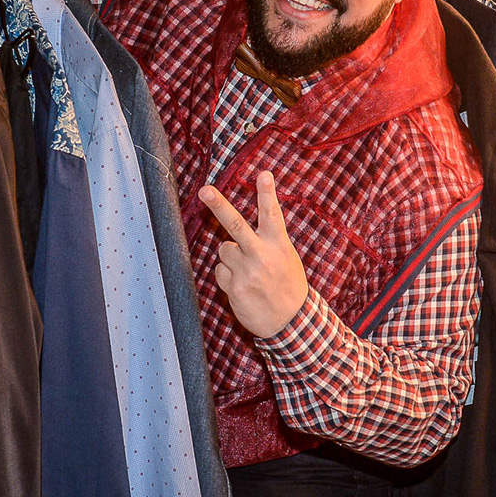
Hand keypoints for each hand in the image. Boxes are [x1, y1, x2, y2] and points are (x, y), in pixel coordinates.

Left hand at [199, 171, 308, 337]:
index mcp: (278, 245)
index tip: (264, 173)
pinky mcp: (234, 288)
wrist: (290, 323)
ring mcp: (247, 272)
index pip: (272, 214)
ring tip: (249, 272)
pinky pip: (219, 271)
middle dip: (219, 205)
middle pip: (236, 225)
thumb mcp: (285, 257)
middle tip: (205, 190)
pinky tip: (243, 286)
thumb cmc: (286, 284)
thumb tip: (233, 233)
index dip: (267, 193)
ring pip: (223, 249)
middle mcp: (262, 256)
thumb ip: (265, 241)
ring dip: (231, 257)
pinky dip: (227, 275)